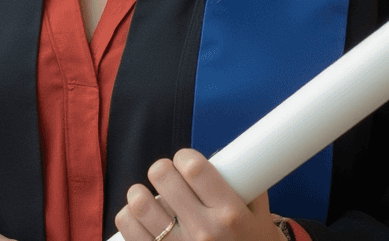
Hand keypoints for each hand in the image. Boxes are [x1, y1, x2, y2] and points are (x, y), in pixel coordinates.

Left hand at [115, 148, 283, 240]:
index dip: (184, 157)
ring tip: (151, 199)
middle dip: (163, 171)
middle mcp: (203, 232)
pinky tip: (142, 220)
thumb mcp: (260, 218)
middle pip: (162, 176)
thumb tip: (222, 157)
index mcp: (229, 214)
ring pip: (139, 203)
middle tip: (169, 179)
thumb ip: (246, 185)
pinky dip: (130, 219)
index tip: (185, 162)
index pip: (194, 167)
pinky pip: (128, 229)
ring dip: (142, 194)